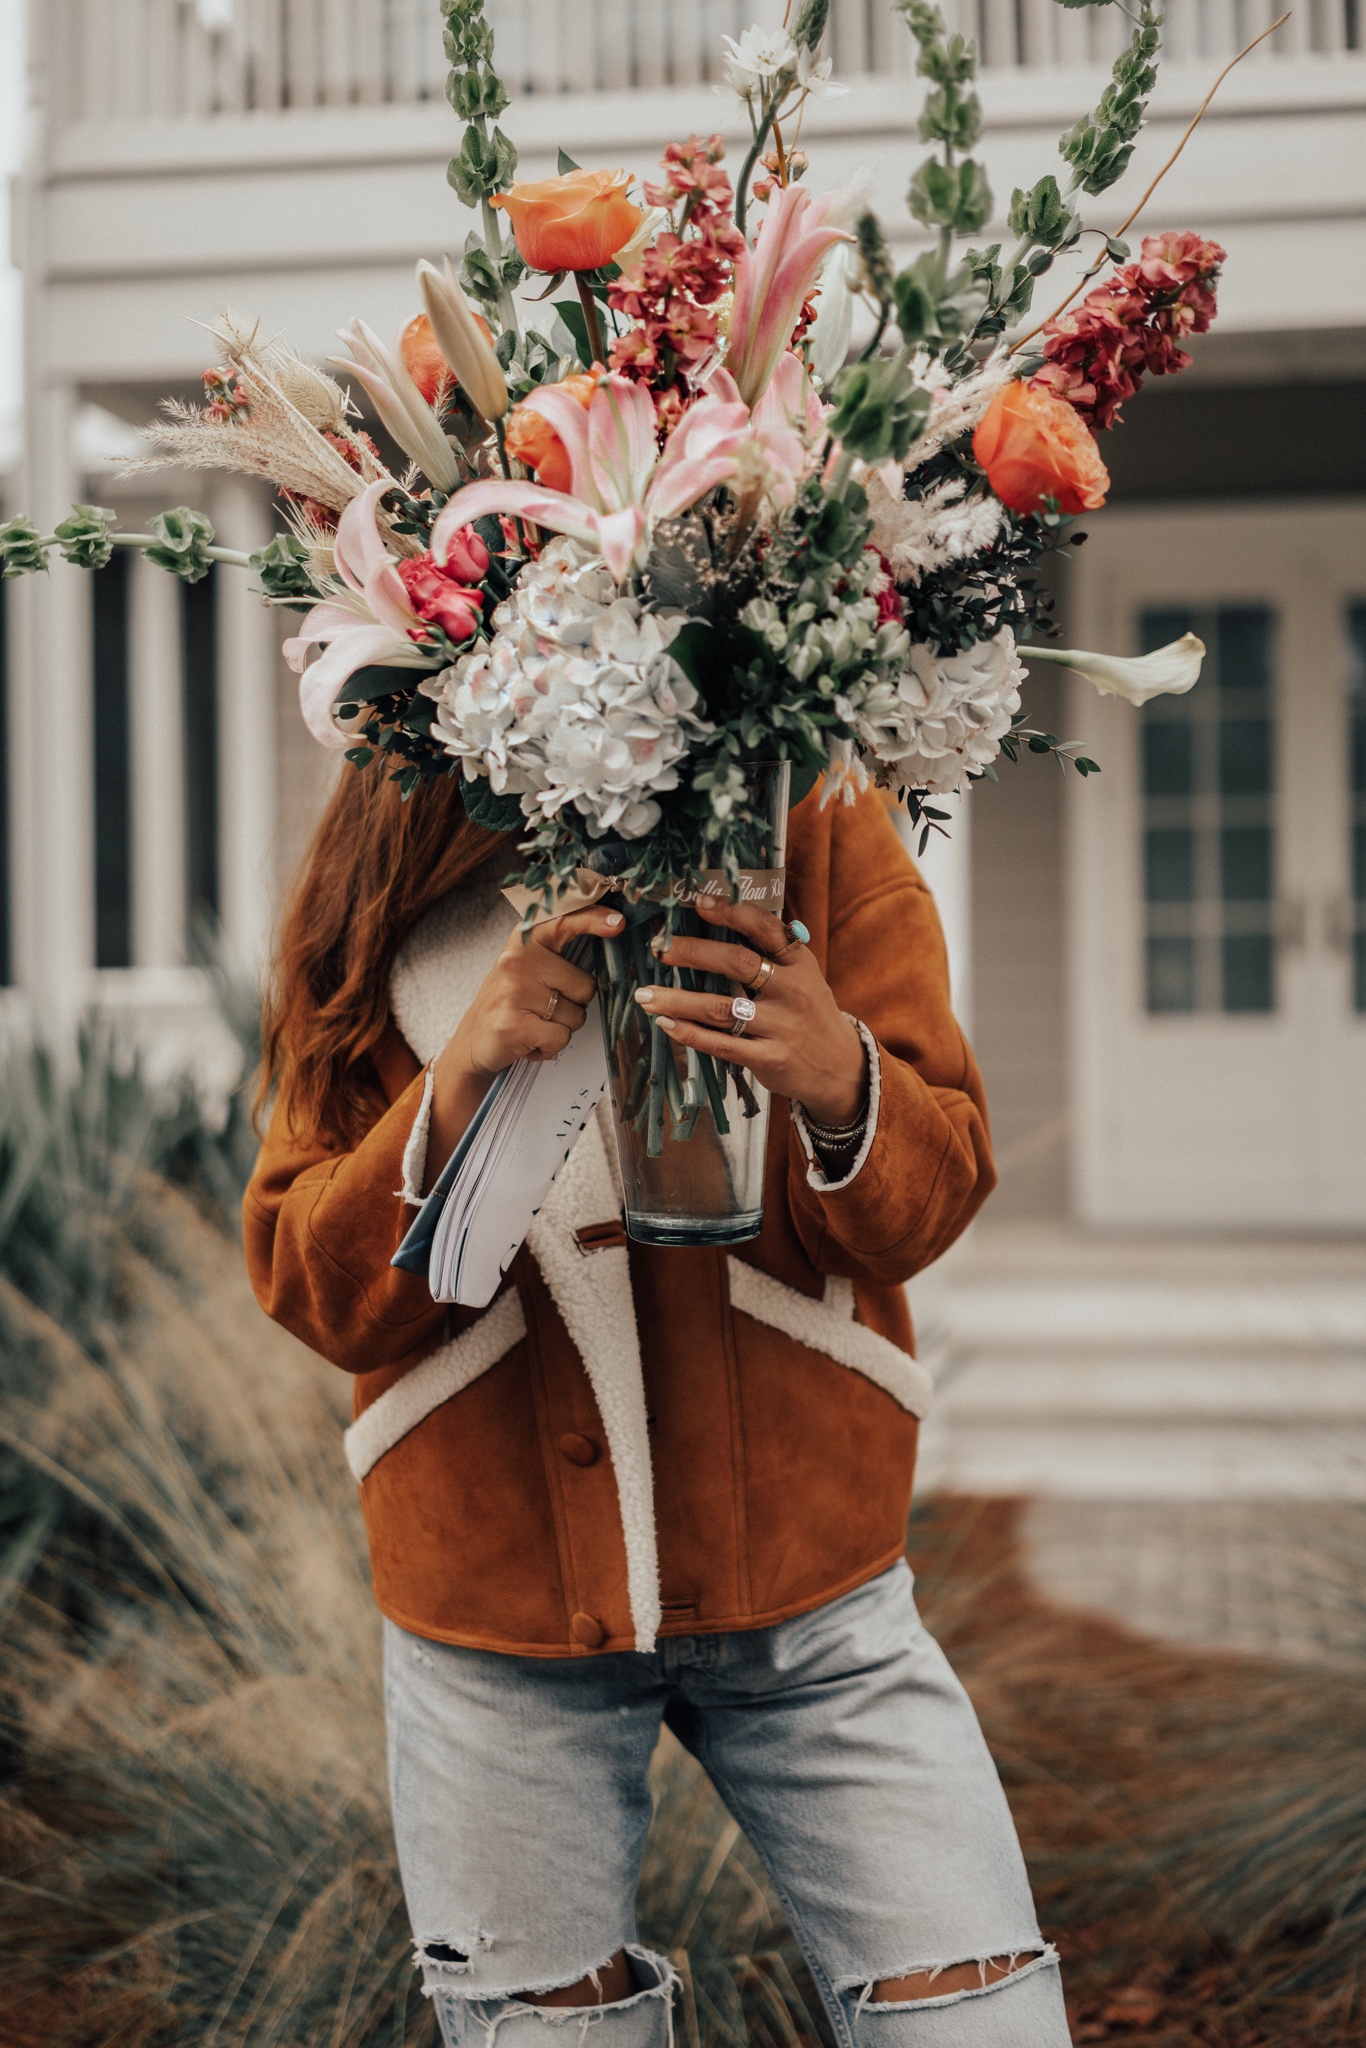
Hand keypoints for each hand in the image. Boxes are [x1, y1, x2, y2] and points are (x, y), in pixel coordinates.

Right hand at [422, 902, 623, 1192]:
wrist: (471, 1042)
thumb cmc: (509, 1003)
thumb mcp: (527, 967)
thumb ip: (558, 952)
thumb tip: (610, 931)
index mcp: (523, 941)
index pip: (563, 921)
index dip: (593, 919)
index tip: (618, 922)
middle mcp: (517, 960)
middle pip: (585, 987)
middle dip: (573, 1006)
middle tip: (542, 1009)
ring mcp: (514, 991)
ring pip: (575, 1017)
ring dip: (560, 1029)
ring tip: (533, 1024)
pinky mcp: (513, 1023)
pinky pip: (561, 1038)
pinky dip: (551, 1048)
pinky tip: (530, 1042)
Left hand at [634, 897, 866, 1126]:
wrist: (839, 1066)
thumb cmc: (808, 1011)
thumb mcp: (803, 975)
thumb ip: (772, 951)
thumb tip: (725, 916)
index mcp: (799, 962)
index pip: (764, 928)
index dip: (732, 913)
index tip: (699, 902)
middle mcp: (791, 990)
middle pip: (737, 963)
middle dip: (693, 952)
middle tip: (659, 949)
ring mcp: (780, 1026)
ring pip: (720, 1008)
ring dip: (677, 1000)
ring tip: (645, 994)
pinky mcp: (769, 1058)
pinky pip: (721, 1044)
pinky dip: (690, 1033)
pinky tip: (666, 1024)